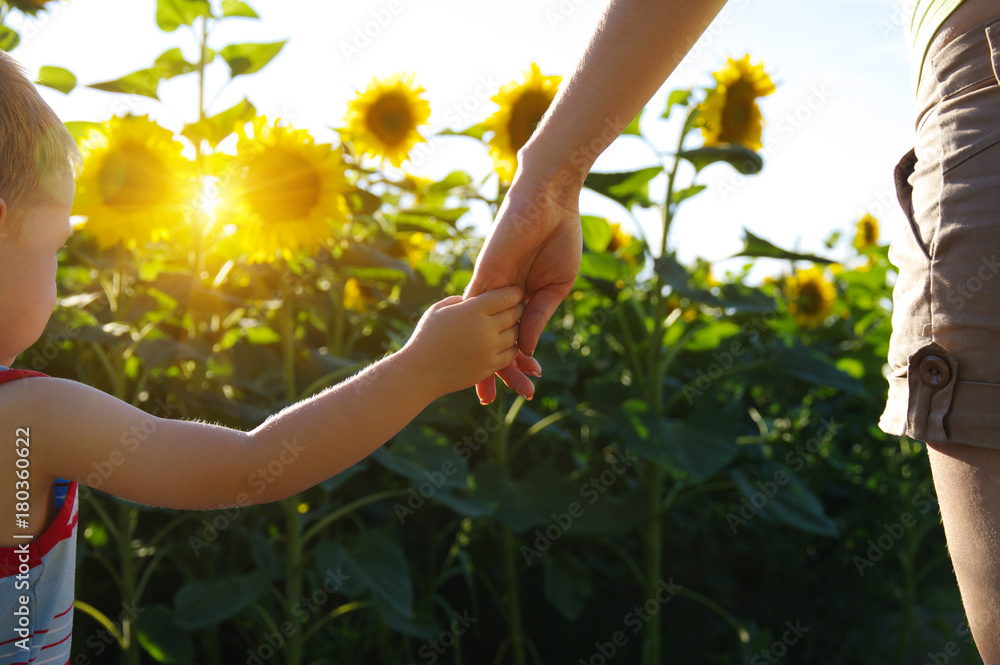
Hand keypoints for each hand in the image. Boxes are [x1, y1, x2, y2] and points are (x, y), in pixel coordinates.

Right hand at [401, 286, 524, 398]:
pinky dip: (512, 347)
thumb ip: (460, 300)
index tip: (517, 290)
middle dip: (518, 308)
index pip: (504, 296)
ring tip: (513, 323)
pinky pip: (512, 354)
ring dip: (516, 328)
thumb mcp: (439, 310)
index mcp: (472, 310)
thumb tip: (476, 297)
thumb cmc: (425, 338)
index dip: (514, 292)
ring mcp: (489, 349)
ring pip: (516, 334)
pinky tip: (506, 342)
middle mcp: (485, 328)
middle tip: (520, 305)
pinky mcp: (490, 366)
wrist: (419, 372)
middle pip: (514, 314)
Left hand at [465, 177, 582, 403]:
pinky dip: (478, 336)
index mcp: (522, 298)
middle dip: (498, 374)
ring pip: (483, 334)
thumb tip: (526, 350)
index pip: (516, 338)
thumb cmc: (560, 237)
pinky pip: (476, 311)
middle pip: (495, 342)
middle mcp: (501, 297)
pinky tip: (478, 359)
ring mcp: (490, 288)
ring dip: (485, 364)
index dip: (517, 364)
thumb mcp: (556, 286)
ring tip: (484, 394)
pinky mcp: (484, 276)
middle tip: (497, 403)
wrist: (551, 202)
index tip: (524, 387)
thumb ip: (539, 317)